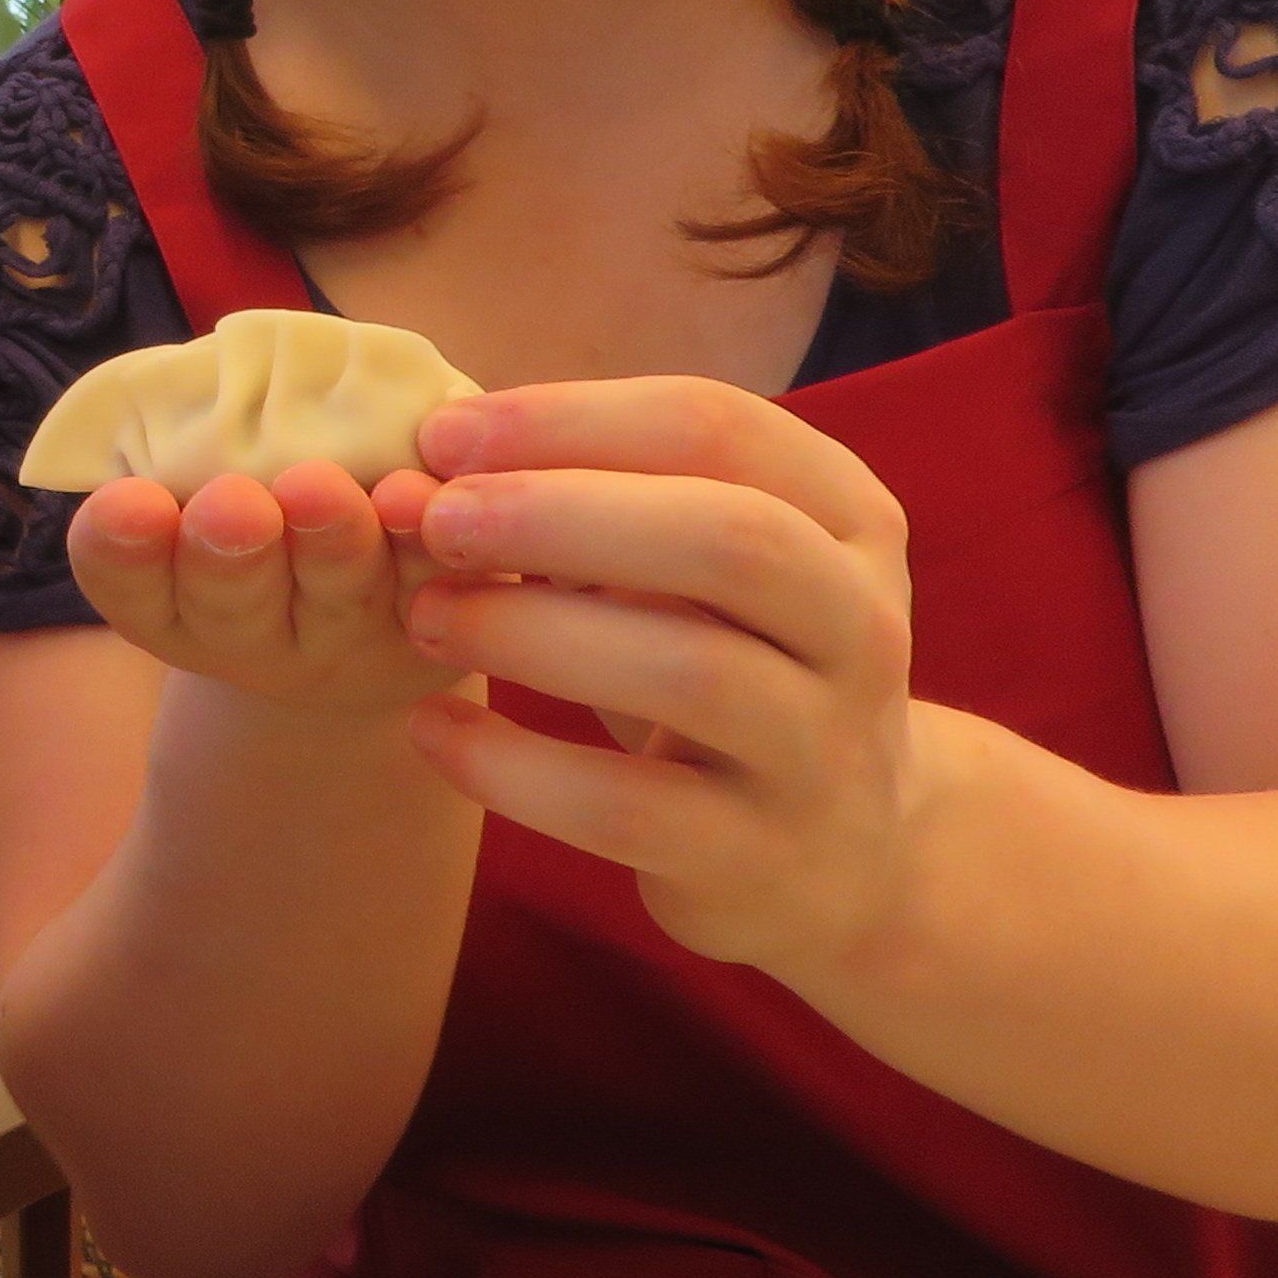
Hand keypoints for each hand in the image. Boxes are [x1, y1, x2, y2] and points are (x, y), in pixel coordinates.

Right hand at [64, 460, 456, 719]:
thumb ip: (178, 429)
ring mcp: (343, 639)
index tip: (124, 502)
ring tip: (322, 488)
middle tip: (232, 504)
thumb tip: (173, 372)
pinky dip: (422, 539)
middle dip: (229, 554)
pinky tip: (418, 492)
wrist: (367, 605)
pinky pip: (431, 584)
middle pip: (230, 608)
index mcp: (170, 600)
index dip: (121, 549)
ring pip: (334, 598)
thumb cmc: (256, 505)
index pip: (128, 585)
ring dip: (330, 543)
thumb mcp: (195, 471)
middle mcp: (251, 635)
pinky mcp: (431, 622)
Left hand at [396, 379, 936, 972]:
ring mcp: (823, 749)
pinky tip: (432, 729)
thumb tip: (417, 480)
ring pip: (689, 673)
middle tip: (434, 520)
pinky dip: (513, 766)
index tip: (442, 435)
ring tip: (425, 619)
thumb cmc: (731, 663)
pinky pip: (626, 808)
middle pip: (727, 538)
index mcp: (847, 517)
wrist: (836, 853)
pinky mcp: (760, 858)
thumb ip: (583, 509)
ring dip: (531, 632)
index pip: (716, 427)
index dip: (568, 419)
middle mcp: (860, 624)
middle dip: (559, 512)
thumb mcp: (691, 571)